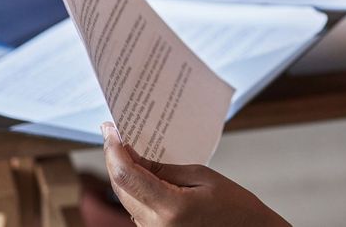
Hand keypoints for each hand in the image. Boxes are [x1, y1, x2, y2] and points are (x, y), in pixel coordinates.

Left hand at [101, 122, 289, 226]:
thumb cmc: (235, 209)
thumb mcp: (202, 177)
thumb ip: (164, 168)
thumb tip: (134, 156)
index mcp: (169, 209)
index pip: (126, 176)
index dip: (114, 150)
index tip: (110, 129)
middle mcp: (154, 226)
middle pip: (120, 187)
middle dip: (114, 158)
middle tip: (114, 132)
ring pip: (124, 198)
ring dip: (122, 173)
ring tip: (126, 147)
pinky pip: (135, 208)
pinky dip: (133, 187)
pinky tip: (138, 171)